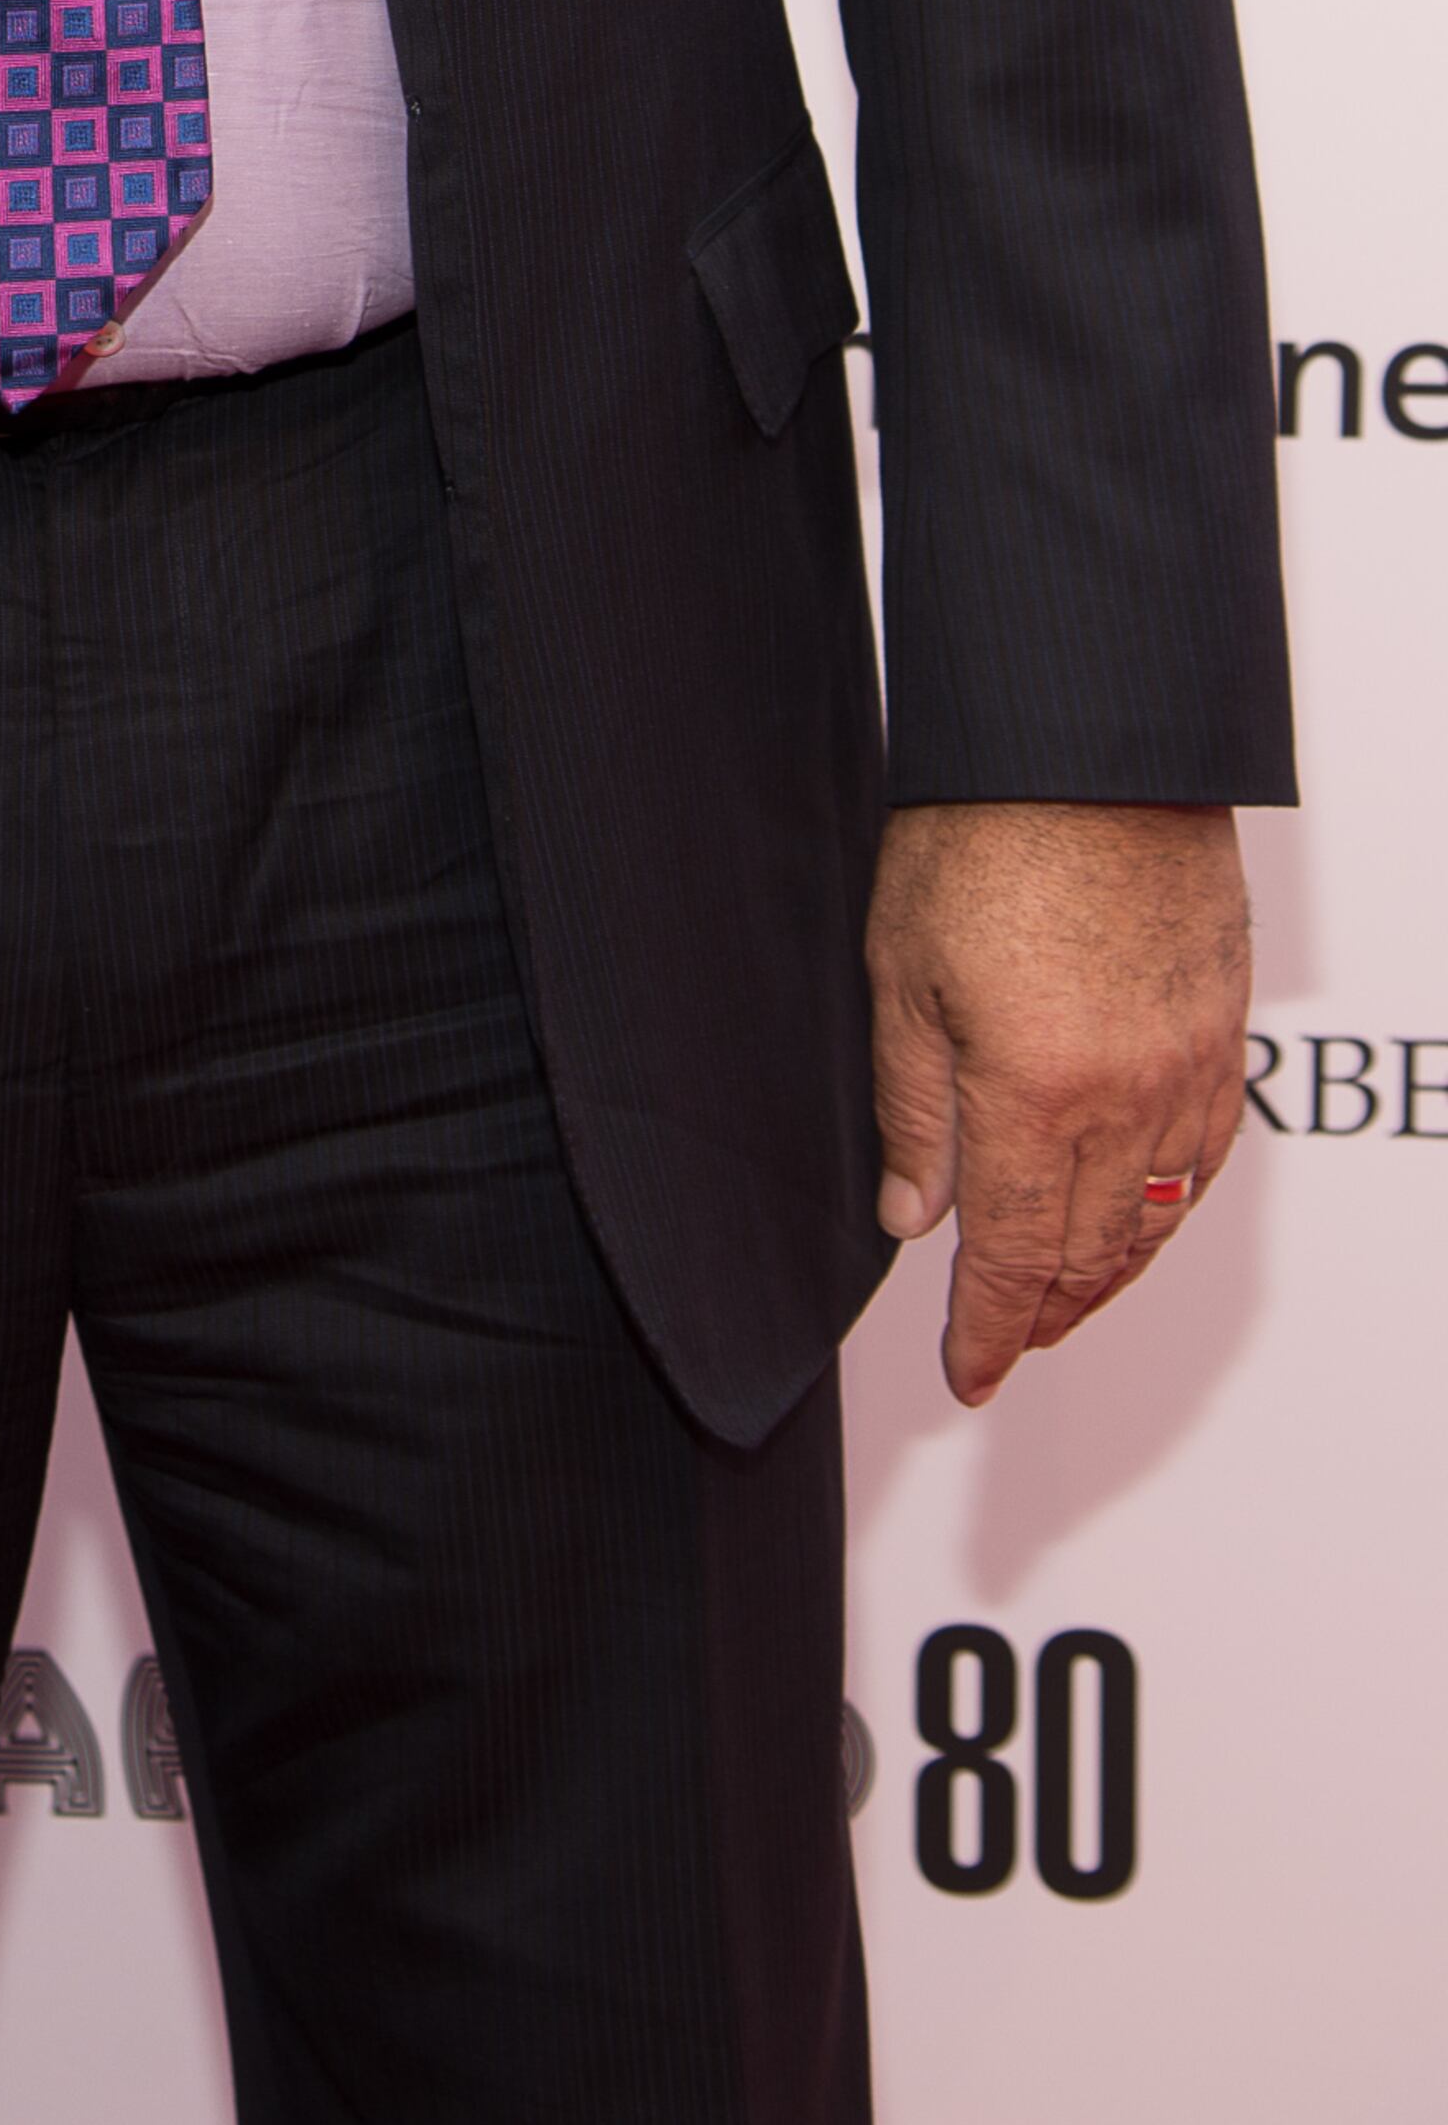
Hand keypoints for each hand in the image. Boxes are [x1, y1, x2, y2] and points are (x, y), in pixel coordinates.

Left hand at [867, 799, 1250, 1406]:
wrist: (1087, 748)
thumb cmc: (977, 837)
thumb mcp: (902, 974)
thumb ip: (911, 1109)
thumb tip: (914, 1219)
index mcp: (1034, 1095)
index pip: (1016, 1258)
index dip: (991, 1329)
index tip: (971, 1376)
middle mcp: (1127, 1098)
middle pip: (1093, 1251)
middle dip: (1049, 1312)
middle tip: (1012, 1343)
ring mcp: (1188, 1065)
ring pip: (1160, 1215)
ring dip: (1114, 1273)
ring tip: (1069, 1301)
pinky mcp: (1223, 1026)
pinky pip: (1208, 1152)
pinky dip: (1172, 1204)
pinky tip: (1145, 1214)